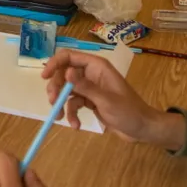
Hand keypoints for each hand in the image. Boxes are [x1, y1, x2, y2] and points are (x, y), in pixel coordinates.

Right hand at [40, 51, 186, 148]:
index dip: (54, 64)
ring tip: (61, 118)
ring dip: (61, 104)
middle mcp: (91, 74)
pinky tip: (76, 126)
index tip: (44, 77)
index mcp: (96, 66)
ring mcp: (90, 88)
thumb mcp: (106, 100)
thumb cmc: (129, 112)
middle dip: (56, 89)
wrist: (143, 129)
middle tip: (53, 102)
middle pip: (63, 74)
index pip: (69, 57)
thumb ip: (85, 86)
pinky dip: (71, 114)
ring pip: (66, 90)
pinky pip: (73, 103)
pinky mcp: (90, 101)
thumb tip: (66, 72)